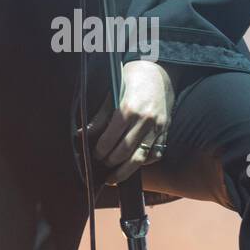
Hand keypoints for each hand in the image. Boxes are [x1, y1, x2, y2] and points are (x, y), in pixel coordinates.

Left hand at [84, 60, 174, 185]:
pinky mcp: (166, 130)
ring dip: (126, 172)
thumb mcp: (112, 94)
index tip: (94, 156)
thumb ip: (100, 117)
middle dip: (110, 163)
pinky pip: (156, 154)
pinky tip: (133, 164)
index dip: (99, 152)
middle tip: (102, 166)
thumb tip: (83, 135)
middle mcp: (145, 120)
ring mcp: (158, 127)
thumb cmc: (131, 79)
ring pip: (141, 158)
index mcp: (128, 109)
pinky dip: (144, 162)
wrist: (159, 71)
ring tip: (114, 178)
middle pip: (124, 153)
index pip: (110, 140)